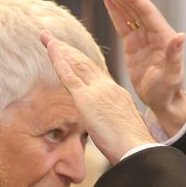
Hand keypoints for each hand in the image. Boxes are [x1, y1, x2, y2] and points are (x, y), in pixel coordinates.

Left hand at [41, 32, 153, 163]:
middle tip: (54, 39)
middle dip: (69, 50)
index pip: (96, 73)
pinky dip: (58, 59)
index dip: (83, 62)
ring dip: (60, 49)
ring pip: (76, 64)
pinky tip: (49, 47)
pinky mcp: (86, 99)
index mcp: (117, 93)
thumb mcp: (121, 129)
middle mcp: (107, 87)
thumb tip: (104, 128)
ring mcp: (97, 91)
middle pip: (85, 64)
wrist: (138, 149)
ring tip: (47, 37)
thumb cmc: (133, 147)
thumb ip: (110, 122)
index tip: (73, 54)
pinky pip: (68, 75)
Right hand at [98, 0, 185, 135]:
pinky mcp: (134, 44)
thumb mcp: (171, 75)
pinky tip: (107, 0)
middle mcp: (154, 33)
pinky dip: (115, 12)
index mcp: (163, 37)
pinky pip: (123, 24)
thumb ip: (174, 56)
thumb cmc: (168, 90)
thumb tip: (181, 36)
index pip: (146, 12)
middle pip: (135, 8)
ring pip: (128, 13)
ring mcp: (143, 37)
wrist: (162, 100)